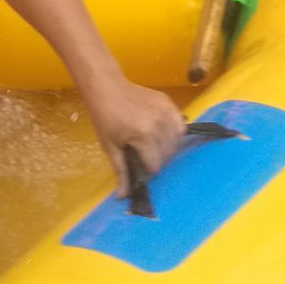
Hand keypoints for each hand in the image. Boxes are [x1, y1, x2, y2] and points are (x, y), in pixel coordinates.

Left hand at [79, 75, 188, 192]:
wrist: (106, 87)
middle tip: (143, 153)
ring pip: (176, 141)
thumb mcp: (110, 146)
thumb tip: (123, 196)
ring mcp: (166, 111)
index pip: (155, 165)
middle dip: (156, 159)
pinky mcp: (168, 103)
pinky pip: (180, 125)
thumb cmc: (104, 117)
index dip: (147, 169)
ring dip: (166, 147)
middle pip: (167, 155)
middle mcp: (159, 123)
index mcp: (143, 135)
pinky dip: (174, 132)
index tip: (138, 164)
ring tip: (152, 143)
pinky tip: (162, 132)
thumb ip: (121, 171)